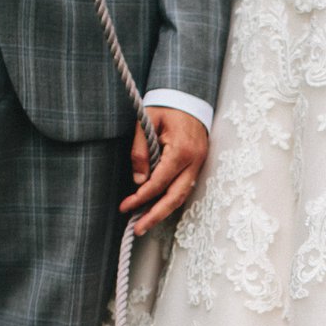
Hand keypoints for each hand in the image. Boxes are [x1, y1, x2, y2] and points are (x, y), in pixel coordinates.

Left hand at [119, 108, 209, 234]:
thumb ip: (140, 152)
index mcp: (181, 150)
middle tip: (138, 229)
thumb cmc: (166, 106)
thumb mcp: (146, 122)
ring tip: (145, 223)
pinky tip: (157, 207)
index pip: (159, 182)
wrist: (188, 96)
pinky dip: (171, 199)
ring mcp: (199, 164)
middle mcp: (194, 161)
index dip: (142, 197)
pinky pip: (184, 186)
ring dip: (163, 211)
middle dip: (156, 215)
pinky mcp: (198, 164)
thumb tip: (139, 182)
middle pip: (175, 197)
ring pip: (182, 195)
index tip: (126, 206)